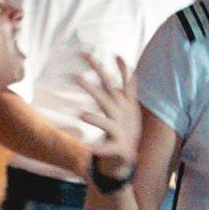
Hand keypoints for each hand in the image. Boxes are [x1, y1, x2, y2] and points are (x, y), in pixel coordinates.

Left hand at [73, 52, 139, 178]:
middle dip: (95, 82)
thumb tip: (120, 57)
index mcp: (124, 103)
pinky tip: (90, 148)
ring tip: (81, 115)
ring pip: (106, 122)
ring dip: (95, 118)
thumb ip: (125, 82)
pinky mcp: (118, 146)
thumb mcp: (128, 101)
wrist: (131, 155)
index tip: (104, 54)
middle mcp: (122, 113)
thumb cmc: (125, 125)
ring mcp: (120, 130)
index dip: (116, 68)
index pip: (119, 81)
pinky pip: (108, 147)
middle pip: (107, 95)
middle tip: (77, 74)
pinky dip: (100, 148)